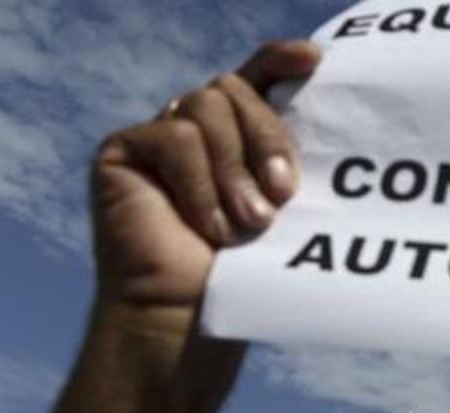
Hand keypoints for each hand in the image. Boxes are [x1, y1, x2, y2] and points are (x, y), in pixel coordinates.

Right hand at [91, 40, 320, 310]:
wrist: (194, 314)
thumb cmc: (244, 270)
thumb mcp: (282, 205)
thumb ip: (288, 159)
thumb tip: (323, 115)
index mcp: (240, 135)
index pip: (258, 78)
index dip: (282, 60)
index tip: (315, 61)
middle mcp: (200, 128)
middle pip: (236, 91)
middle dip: (267, 140)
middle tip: (282, 196)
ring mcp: (161, 136)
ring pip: (208, 106)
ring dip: (234, 170)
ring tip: (246, 224)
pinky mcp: (126, 149)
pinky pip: (175, 136)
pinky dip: (199, 182)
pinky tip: (206, 225)